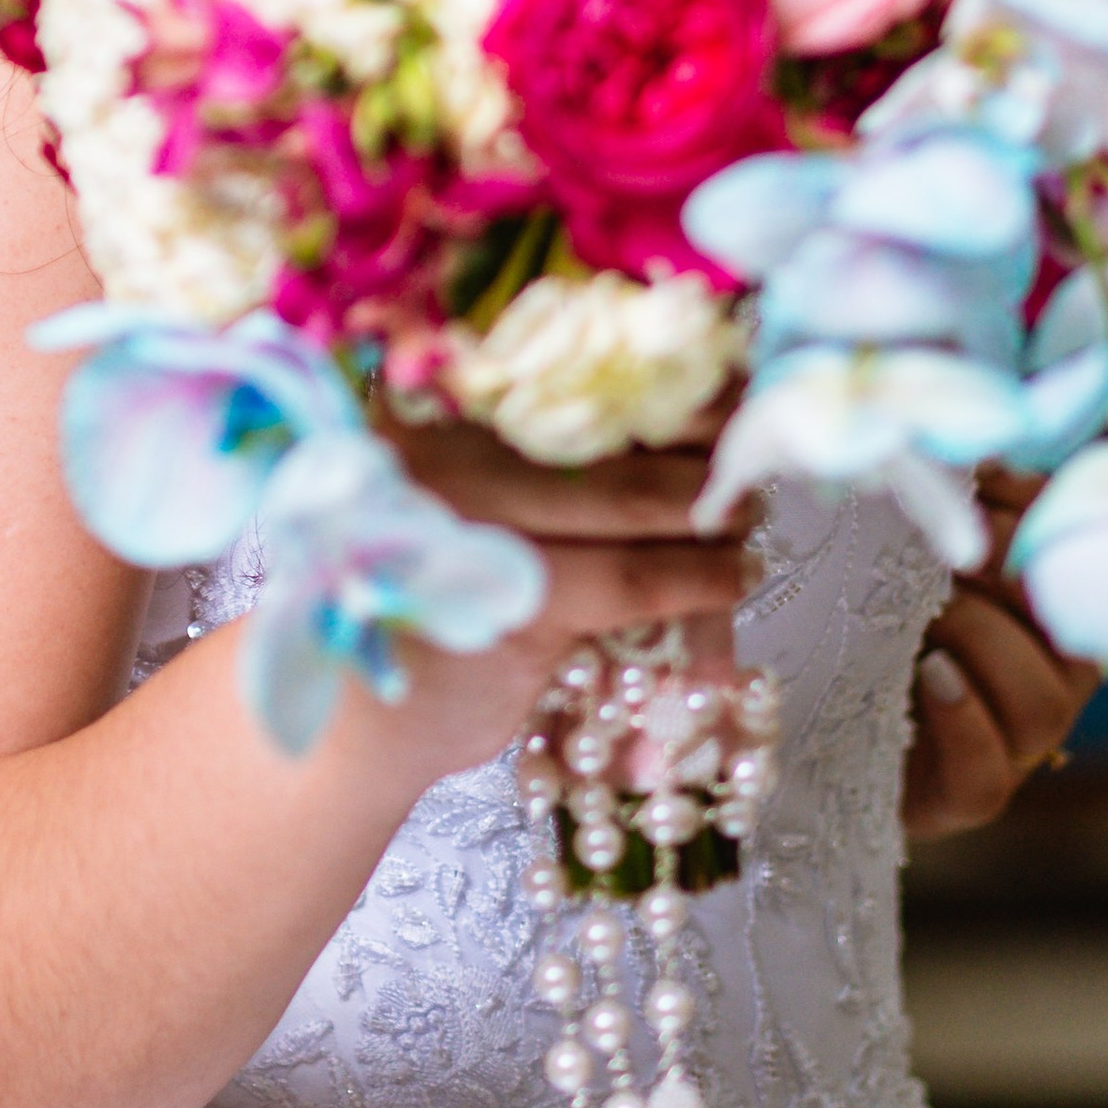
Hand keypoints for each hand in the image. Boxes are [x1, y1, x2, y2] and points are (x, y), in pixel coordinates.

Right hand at [367, 417, 751, 791]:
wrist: (360, 726)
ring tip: (744, 520)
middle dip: (693, 446)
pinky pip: (632, 576)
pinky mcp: (516, 597)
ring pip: (629, 500)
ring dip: (706, 511)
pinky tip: (732, 577)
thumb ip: (535, 474)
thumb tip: (670, 437)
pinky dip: (697, 577)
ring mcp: (478, 521)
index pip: (569, 381)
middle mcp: (450, 450)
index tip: (723, 387)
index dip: (655, 382)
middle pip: (605, 431)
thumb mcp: (461, 518)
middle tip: (747, 464)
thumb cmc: (421, 613)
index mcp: (433, 415)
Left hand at [902, 475, 1096, 838]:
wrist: (816, 717)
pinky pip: (988, 769)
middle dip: (1003, 572)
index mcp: (1049, 604)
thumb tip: (963, 448)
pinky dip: (962, 718)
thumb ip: (941, 506)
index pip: (1073, 553)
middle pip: (1066, 627)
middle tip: (943, 544)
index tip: (975, 481)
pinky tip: (930, 674)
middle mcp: (1054, 676)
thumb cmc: (867, 610)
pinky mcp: (970, 795)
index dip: (1032, 514)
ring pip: (1042, 700)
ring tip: (927, 614)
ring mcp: (1018, 743)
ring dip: (981, 640)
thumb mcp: (898, 548)